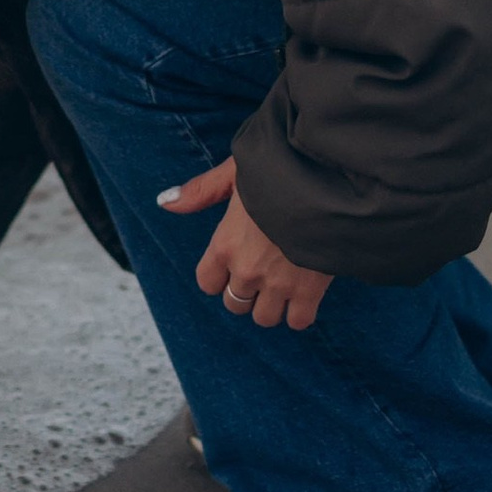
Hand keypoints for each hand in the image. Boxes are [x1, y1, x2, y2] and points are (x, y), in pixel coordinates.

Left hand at [157, 160, 330, 331]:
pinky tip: (305, 294)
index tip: (233, 263)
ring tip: (284, 284)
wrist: (326, 180)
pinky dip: (301, 312)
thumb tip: (165, 202)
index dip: (219, 275)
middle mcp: (246, 270)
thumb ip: (201, 191)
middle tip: (263, 272)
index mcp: (225, 244)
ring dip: (272, 305)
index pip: (207, 282)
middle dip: (246, 292)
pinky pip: (299, 321)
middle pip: (234, 303)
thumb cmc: (277, 170)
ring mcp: (278, 284)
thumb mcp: (234, 172)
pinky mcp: (310, 291)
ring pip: (265, 318)